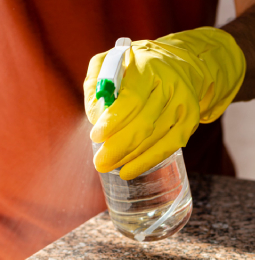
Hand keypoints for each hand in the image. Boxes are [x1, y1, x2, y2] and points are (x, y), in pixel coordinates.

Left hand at [84, 27, 244, 179]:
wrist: (179, 61)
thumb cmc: (134, 65)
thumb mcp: (108, 62)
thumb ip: (96, 84)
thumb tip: (95, 115)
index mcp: (148, 68)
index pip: (131, 99)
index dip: (113, 121)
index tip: (96, 136)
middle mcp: (170, 85)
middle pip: (144, 123)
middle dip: (119, 146)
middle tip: (99, 161)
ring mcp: (183, 103)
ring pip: (156, 137)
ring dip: (130, 156)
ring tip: (107, 165)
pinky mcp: (190, 118)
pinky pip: (170, 145)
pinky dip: (148, 160)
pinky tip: (129, 170)